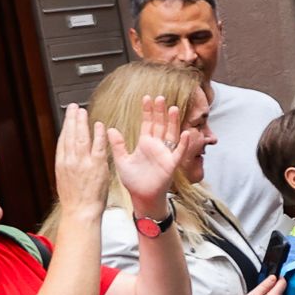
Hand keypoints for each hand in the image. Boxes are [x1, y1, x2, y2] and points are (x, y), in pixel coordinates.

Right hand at [50, 102, 114, 220]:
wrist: (81, 211)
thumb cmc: (75, 199)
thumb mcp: (64, 179)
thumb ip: (67, 165)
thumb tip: (68, 155)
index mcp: (61, 164)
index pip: (62, 140)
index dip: (65, 126)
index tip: (67, 117)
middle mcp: (70, 160)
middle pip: (69, 135)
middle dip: (72, 120)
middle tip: (74, 108)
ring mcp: (83, 162)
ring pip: (81, 137)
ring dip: (82, 122)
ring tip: (83, 111)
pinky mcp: (96, 165)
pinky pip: (98, 146)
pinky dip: (98, 134)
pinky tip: (99, 125)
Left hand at [110, 95, 187, 214]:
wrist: (142, 196)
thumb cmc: (133, 180)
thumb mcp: (122, 160)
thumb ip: (117, 145)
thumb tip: (109, 129)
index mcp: (145, 144)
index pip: (147, 123)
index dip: (147, 111)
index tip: (147, 98)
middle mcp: (157, 146)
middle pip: (160, 125)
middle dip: (160, 112)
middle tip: (160, 98)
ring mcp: (165, 154)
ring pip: (171, 134)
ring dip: (172, 122)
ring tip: (172, 109)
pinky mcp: (171, 164)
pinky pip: (179, 152)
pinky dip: (183, 143)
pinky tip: (184, 134)